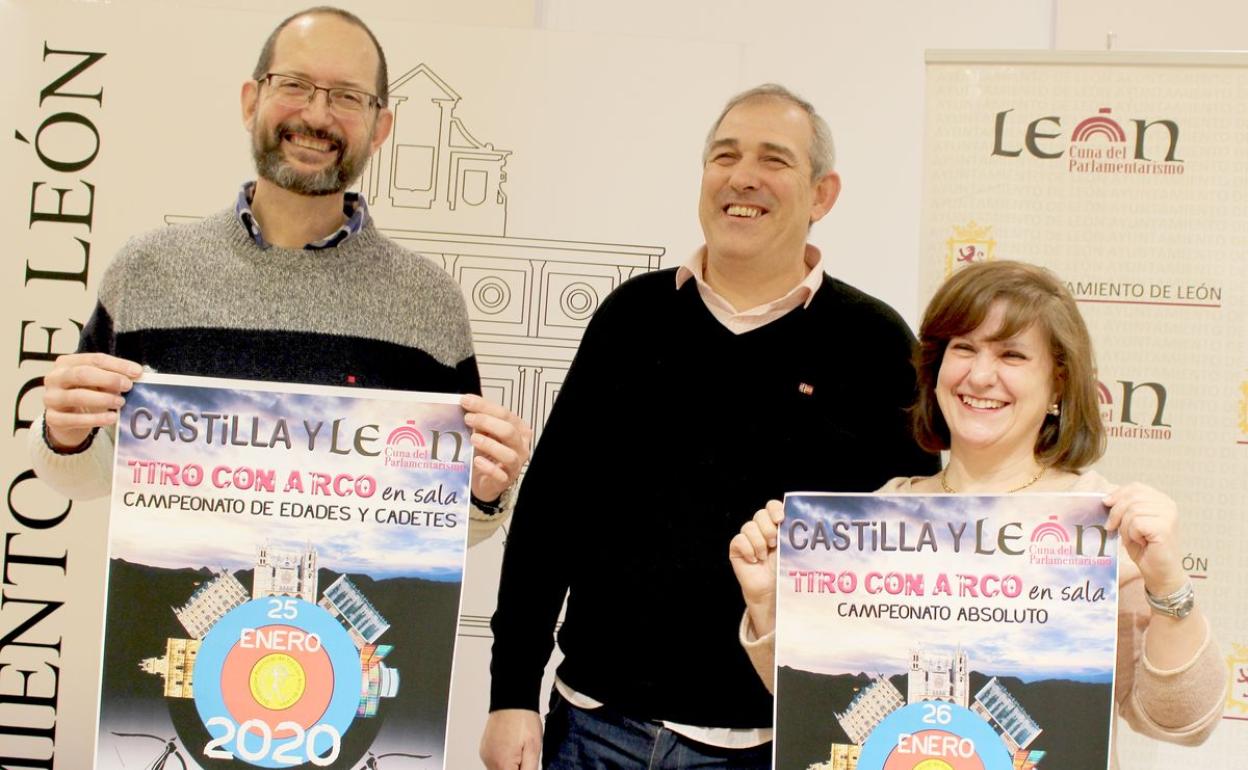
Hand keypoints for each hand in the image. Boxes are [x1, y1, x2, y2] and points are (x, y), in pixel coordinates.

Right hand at [42, 353, 142, 449]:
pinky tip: (112, 418)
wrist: (67, 420)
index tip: (137, 372)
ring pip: (76, 396)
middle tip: (128, 386)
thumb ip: (113, 376)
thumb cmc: (85, 394)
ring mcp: (51, 398)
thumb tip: (137, 374)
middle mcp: (55, 377)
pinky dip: (95, 419)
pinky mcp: (52, 418)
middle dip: (108, 379)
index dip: (117, 365)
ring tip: (121, 403)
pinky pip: (73, 419)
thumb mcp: (98, 382)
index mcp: (67, 363)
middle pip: (82, 374)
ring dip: (103, 399)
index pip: (94, 359)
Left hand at [461, 394, 531, 504]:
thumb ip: (479, 422)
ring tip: (473, 438)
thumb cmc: (488, 453)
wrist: (487, 480)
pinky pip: (500, 475)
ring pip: (508, 454)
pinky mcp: (506, 480)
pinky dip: (488, 467)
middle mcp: (520, 446)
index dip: (484, 406)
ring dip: (489, 444)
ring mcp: (515, 464)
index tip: (466, 401)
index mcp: (517, 429)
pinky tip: (477, 460)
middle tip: (468, 419)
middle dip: (487, 422)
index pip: (504, 413)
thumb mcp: (485, 433)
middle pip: (508, 431)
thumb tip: (464, 406)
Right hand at [480, 708, 541, 769]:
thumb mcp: (534, 749)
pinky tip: (512, 748)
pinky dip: (503, 760)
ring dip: (509, 766)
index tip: (526, 765)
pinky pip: (494, 762)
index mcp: (502, 764)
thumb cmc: (523, 719)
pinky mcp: (484, 749)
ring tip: (520, 750)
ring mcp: (485, 755)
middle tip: (524, 755)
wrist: (512, 699)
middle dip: (515, 769)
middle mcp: (490, 761)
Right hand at [728, 499, 784, 636]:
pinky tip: (754, 560)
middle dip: (768, 528)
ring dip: (759, 543)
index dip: (775, 509)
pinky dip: (748, 550)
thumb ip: (789, 535)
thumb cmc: (783, 571)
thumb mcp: (789, 550)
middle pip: (760, 514)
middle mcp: (761, 529)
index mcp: (775, 526)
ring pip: (749, 527)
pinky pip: (739, 540)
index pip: (772, 507)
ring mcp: (748, 538)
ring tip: (764, 556)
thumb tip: (795, 521)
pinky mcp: (737, 548)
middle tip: (774, 543)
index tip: (781, 519)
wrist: (771, 591)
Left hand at [1104, 482, 1185, 595]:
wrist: (1160, 572)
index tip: (1105, 504)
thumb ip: (1124, 508)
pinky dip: (1132, 535)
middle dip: (1116, 512)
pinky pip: (1136, 523)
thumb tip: (1106, 498)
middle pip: (1131, 497)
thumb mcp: (1131, 523)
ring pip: (1132, 511)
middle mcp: (1168, 505)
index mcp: (1161, 500)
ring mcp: (1168, 516)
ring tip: (1134, 539)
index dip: (1117, 494)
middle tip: (1112, 528)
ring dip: (1125, 528)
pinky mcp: (1165, 527)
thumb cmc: (1145, 549)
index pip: (1135, 487)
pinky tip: (1141, 543)